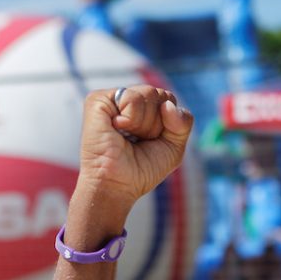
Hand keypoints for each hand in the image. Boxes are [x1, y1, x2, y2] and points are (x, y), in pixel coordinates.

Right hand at [77, 85, 193, 209]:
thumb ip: (183, 122)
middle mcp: (127, 100)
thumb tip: (168, 104)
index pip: (169, 100)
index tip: (152, 141)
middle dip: (157, 124)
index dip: (169, 124)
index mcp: (143, 108)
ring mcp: (112, 98)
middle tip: (138, 141)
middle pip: (161, 95)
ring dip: (145, 124)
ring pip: (149, 94)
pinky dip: (132, 119)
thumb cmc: (142, 169)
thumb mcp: (174, 146)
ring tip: (127, 137)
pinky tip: (117, 129)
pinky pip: (131, 97)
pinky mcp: (97, 100)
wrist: (118, 185)